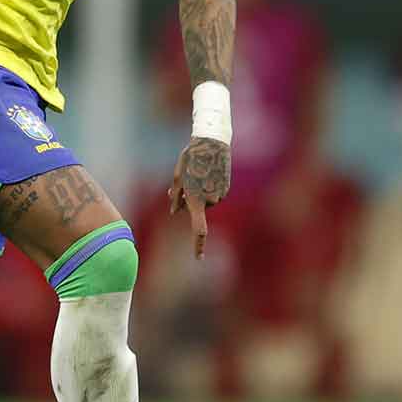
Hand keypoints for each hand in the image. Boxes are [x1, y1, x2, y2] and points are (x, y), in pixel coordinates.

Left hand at [168, 136, 229, 259]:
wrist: (213, 143)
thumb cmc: (191, 158)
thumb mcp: (178, 176)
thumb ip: (177, 196)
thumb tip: (175, 211)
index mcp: (196, 200)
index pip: (198, 229)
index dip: (198, 245)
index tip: (199, 258)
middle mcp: (210, 200)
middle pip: (196, 208)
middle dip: (189, 200)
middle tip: (185, 180)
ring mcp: (220, 194)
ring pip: (205, 200)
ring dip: (199, 191)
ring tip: (198, 171)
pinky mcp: (226, 187)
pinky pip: (214, 193)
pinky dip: (209, 186)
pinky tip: (207, 171)